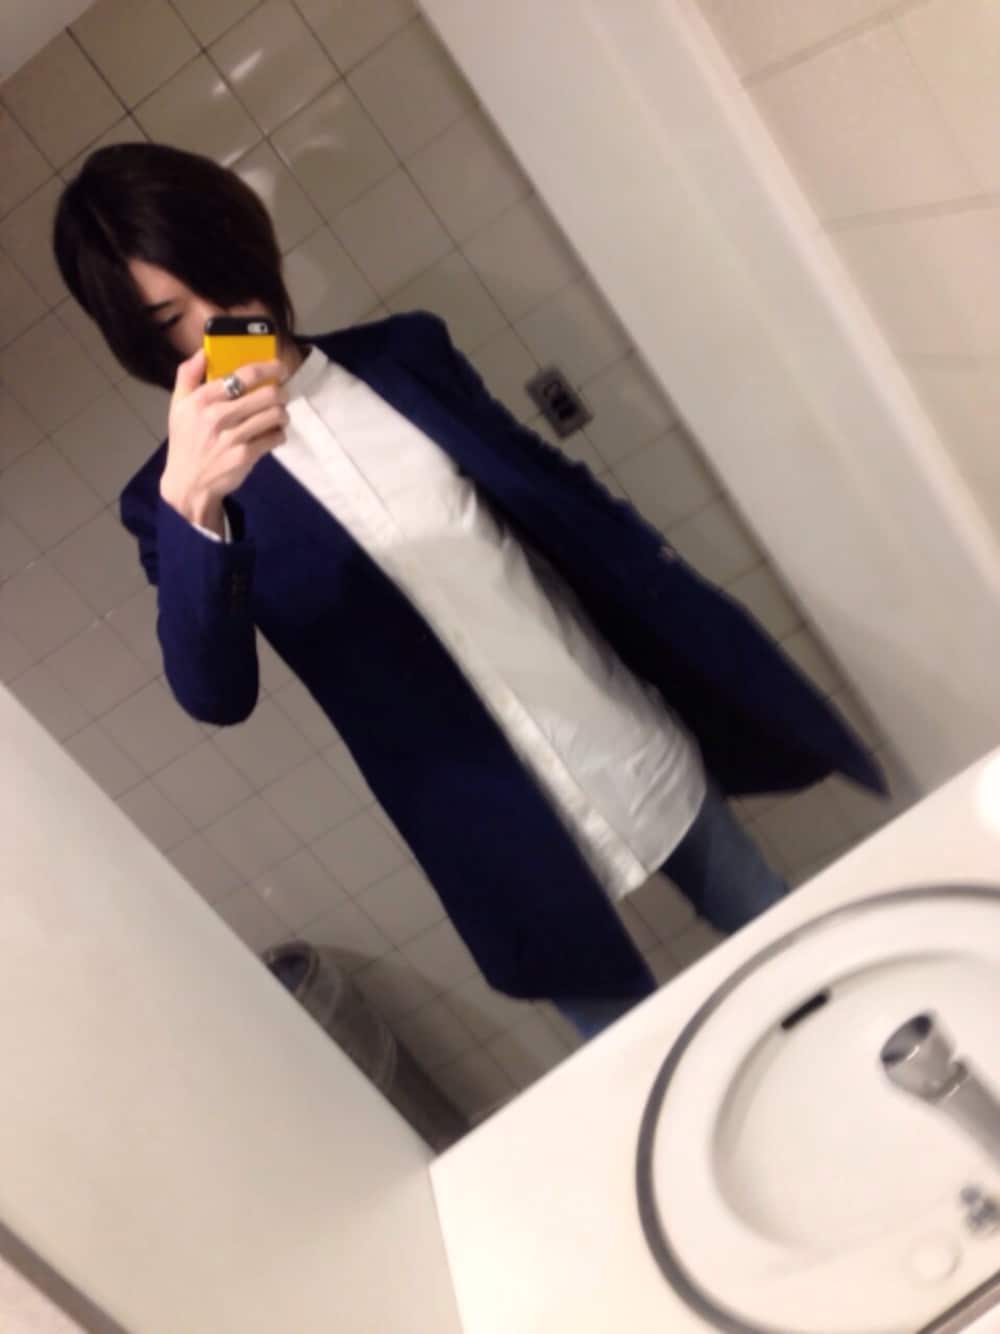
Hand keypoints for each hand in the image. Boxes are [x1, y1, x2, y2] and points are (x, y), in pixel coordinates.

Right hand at [160, 349, 288, 533]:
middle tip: (281, 394)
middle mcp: (217, 416)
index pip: (243, 374)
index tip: (279, 367)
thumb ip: (187, 375)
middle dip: (281, 392)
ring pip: (275, 414)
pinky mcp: (245, 456)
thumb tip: (203, 352)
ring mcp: (233, 437)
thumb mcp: (177, 406)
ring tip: (278, 415)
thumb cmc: (186, 441)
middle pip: (267, 393)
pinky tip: (272, 434)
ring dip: (282, 413)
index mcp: (201, 399)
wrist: (188, 484)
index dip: (268, 367)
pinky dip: (279, 434)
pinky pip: (275, 437)